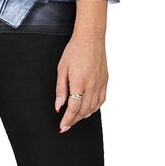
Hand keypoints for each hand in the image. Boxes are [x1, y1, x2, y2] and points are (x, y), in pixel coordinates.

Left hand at [55, 0, 108, 132]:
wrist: (90, 38)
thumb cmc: (74, 51)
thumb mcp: (62, 70)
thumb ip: (60, 90)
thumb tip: (59, 106)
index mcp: (79, 83)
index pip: (73, 108)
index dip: (67, 120)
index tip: (62, 127)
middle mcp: (92, 86)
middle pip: (83, 111)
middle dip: (74, 121)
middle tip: (66, 125)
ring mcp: (100, 84)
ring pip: (93, 108)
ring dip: (84, 116)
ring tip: (75, 119)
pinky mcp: (105, 81)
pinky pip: (101, 100)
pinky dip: (94, 108)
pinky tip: (88, 109)